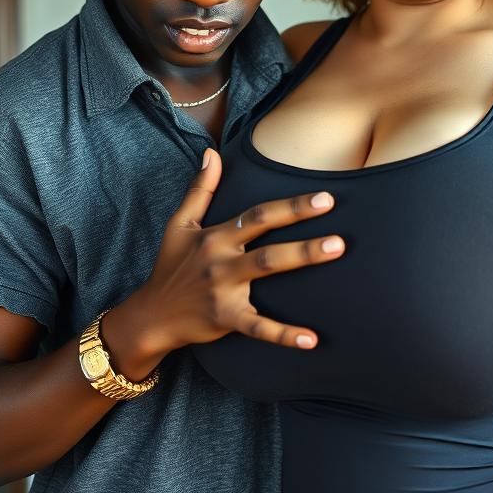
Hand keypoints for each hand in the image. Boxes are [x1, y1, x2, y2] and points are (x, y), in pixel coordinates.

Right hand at [109, 147, 343, 367]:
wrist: (151, 314)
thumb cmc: (170, 266)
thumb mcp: (179, 224)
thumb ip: (200, 189)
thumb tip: (211, 153)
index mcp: (216, 235)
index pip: (257, 215)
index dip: (291, 206)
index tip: (325, 199)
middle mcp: (221, 259)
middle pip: (268, 243)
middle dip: (304, 236)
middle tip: (341, 236)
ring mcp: (224, 289)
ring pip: (266, 271)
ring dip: (302, 261)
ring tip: (335, 252)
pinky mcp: (225, 318)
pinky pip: (258, 327)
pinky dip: (284, 335)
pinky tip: (312, 340)